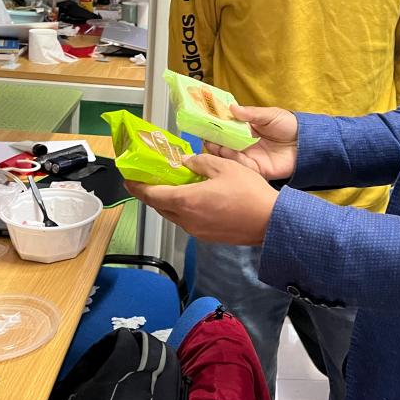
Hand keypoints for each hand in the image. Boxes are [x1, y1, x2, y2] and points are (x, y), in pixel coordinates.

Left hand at [125, 154, 278, 244]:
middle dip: (152, 194)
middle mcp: (187, 220)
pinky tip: (194, 198)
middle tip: (150, 179)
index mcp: (186, 201)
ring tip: (173, 186)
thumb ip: (200, 162)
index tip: (128, 179)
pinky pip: (188, 221)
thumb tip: (186, 162)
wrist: (270, 221)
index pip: (152, 195)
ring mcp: (197, 231)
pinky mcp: (208, 236)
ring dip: (169, 202)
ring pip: (174, 215)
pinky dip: (184, 209)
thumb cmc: (249, 193)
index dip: (137, 187)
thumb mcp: (224, 166)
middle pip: (160, 207)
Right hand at [204, 105, 297, 180]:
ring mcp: (250, 157)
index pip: (227, 128)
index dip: (216, 126)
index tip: (205, 122)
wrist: (307, 143)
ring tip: (211, 144)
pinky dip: (231, 161)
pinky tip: (225, 154)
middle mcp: (246, 144)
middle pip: (225, 144)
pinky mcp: (256, 169)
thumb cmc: (289, 125)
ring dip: (219, 151)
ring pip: (229, 156)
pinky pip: (240, 166)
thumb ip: (251, 114)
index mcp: (248, 130)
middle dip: (214, 140)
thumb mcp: (269, 115)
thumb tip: (232, 108)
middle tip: (205, 136)